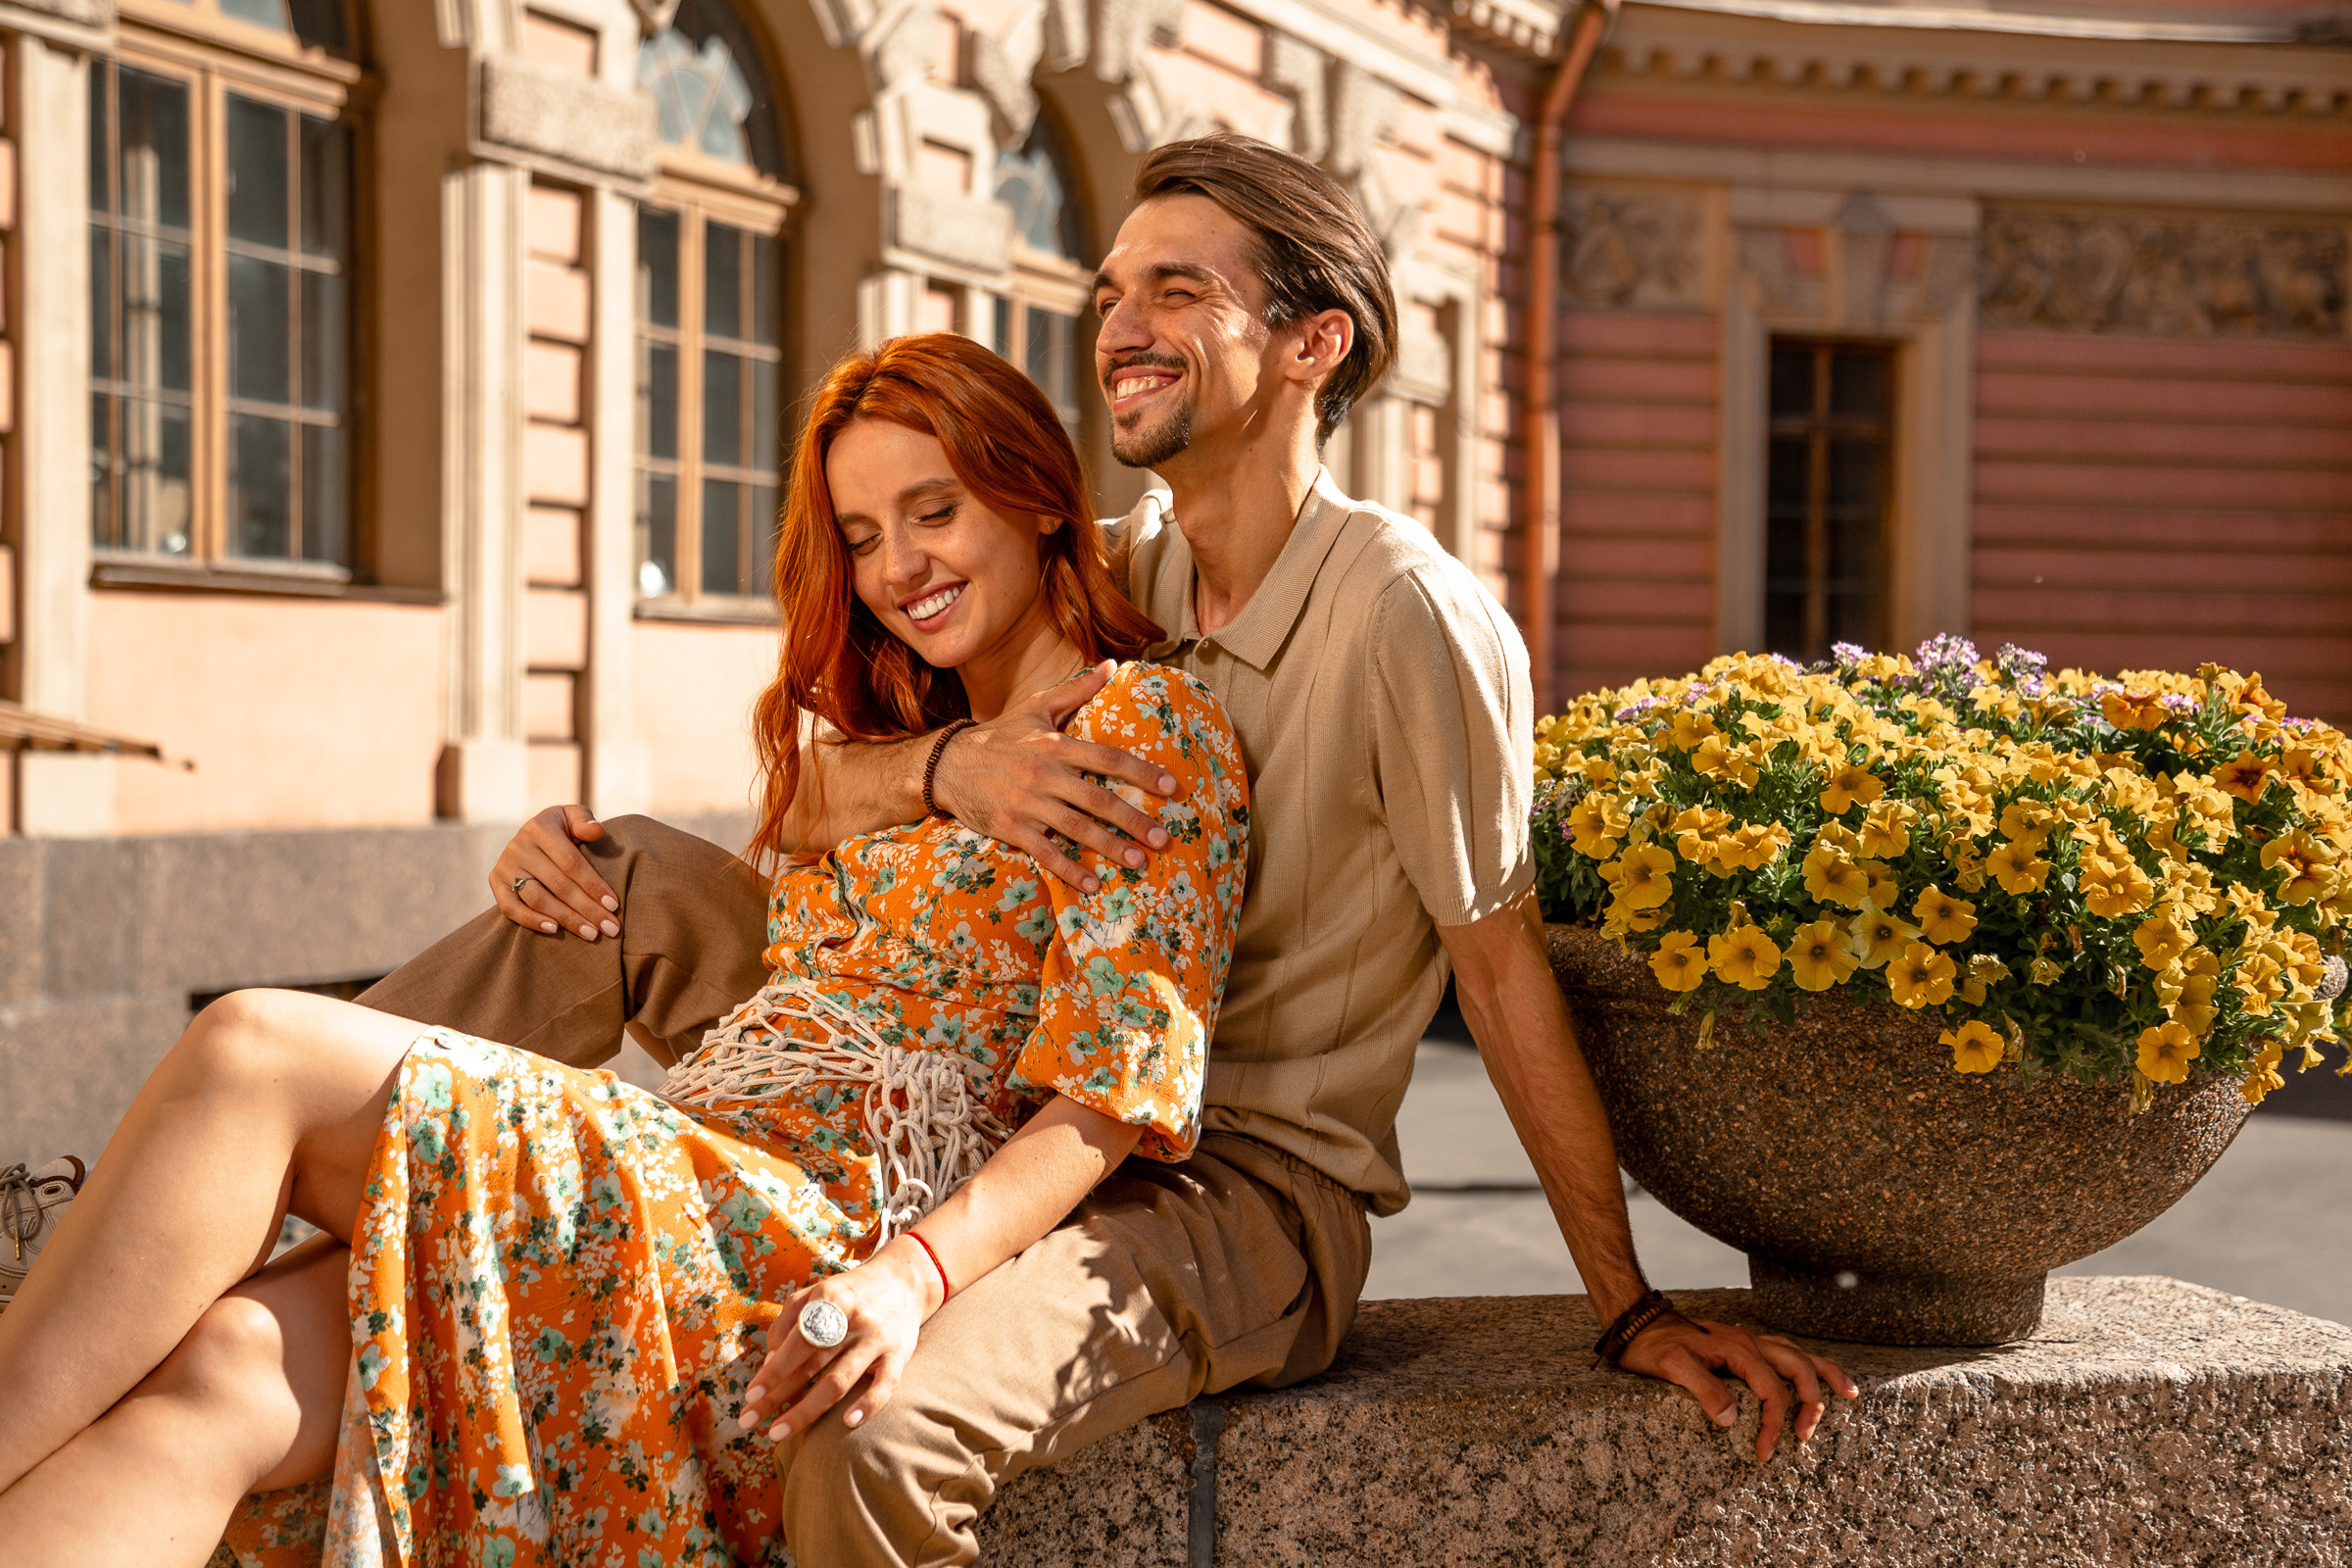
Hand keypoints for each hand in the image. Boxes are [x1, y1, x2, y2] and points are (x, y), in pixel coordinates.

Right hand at [490, 804, 621, 939]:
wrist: (533, 835)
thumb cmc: (562, 828)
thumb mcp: (573, 816)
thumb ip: (585, 821)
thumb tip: (596, 830)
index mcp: (540, 828)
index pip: (570, 862)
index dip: (593, 884)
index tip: (614, 905)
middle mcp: (518, 847)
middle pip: (558, 884)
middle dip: (587, 909)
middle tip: (610, 928)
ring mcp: (505, 866)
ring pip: (538, 899)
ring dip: (566, 919)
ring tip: (591, 933)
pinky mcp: (496, 883)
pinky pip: (510, 908)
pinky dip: (532, 921)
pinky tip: (555, 930)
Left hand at [737, 1238, 943, 1441]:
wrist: (904, 1280)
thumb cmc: (849, 1294)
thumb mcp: (814, 1293)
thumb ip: (787, 1323)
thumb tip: (769, 1364)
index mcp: (828, 1300)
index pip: (794, 1343)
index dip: (771, 1372)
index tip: (749, 1396)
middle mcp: (853, 1319)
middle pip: (810, 1366)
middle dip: (777, 1397)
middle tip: (749, 1422)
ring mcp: (877, 1339)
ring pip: (839, 1381)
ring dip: (806, 1411)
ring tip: (779, 1432)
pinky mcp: (899, 1355)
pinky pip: (886, 1384)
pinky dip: (868, 1405)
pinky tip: (848, 1422)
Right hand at [931, 662, 1178, 892]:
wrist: (948, 764)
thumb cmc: (999, 735)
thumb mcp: (1036, 708)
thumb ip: (1076, 690)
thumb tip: (1113, 665)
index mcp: (1055, 745)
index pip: (1108, 759)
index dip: (1142, 773)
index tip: (1171, 788)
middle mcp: (1044, 774)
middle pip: (1098, 800)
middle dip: (1134, 821)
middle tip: (1162, 839)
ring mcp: (1027, 803)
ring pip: (1077, 829)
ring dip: (1110, 847)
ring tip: (1138, 862)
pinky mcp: (1011, 828)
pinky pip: (1045, 852)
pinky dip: (1069, 869)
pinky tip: (1092, 884)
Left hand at [1616, 1313, 1859, 1461]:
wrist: (1635, 1320)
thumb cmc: (1651, 1345)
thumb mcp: (1672, 1366)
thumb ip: (1704, 1389)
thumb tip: (1733, 1418)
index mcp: (1737, 1348)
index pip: (1771, 1390)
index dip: (1773, 1424)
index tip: (1763, 1452)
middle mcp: (1749, 1341)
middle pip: (1798, 1366)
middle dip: (1812, 1401)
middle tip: (1807, 1435)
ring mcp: (1747, 1340)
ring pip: (1797, 1354)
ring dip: (1822, 1374)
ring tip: (1848, 1393)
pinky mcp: (1740, 1344)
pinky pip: (1782, 1351)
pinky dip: (1803, 1364)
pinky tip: (1808, 1374)